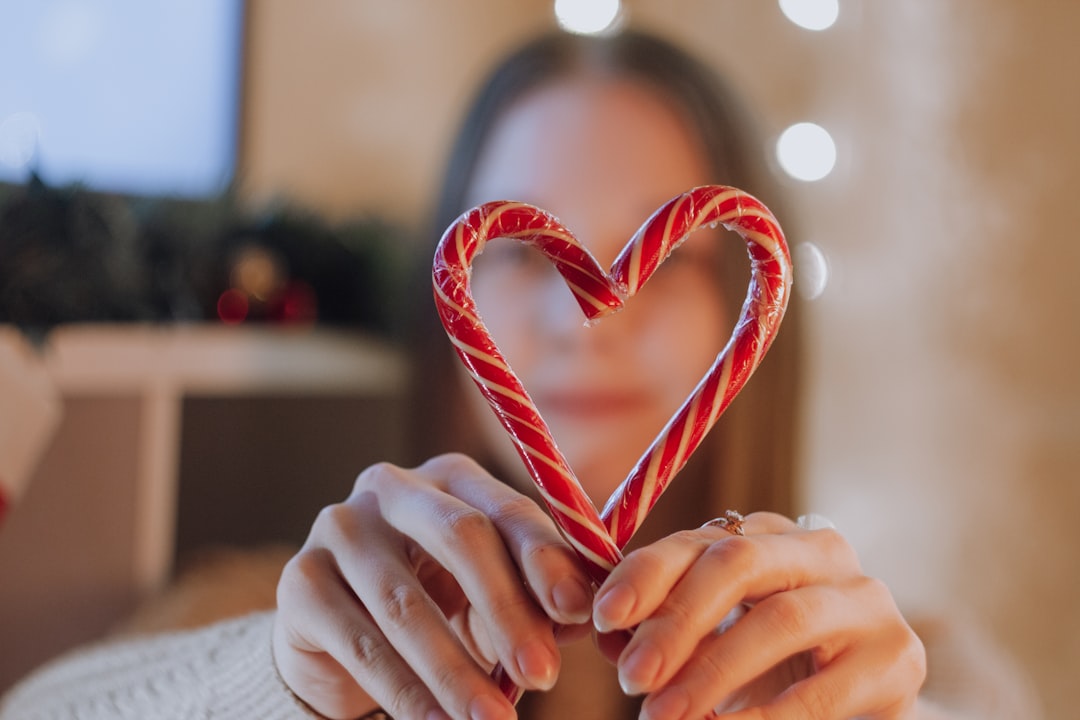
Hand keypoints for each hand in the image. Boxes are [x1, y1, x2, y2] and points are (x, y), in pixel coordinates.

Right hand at [271, 454, 593, 719]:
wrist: (338, 634)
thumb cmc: (436, 601)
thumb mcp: (489, 594)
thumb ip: (534, 595)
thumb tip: (580, 614)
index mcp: (451, 477)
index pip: (507, 509)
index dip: (546, 560)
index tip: (578, 614)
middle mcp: (392, 488)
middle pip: (460, 537)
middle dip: (507, 612)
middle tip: (543, 676)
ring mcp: (339, 527)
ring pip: (406, 603)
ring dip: (455, 670)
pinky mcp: (300, 579)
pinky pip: (359, 642)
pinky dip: (403, 692)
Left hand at [592, 512, 925, 719]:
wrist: (861, 709)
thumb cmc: (770, 668)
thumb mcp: (713, 641)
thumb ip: (664, 631)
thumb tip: (608, 634)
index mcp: (767, 534)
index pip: (697, 540)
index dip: (646, 575)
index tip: (602, 617)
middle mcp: (819, 549)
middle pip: (737, 564)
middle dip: (676, 621)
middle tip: (630, 678)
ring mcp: (865, 598)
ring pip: (779, 621)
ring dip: (711, 673)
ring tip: (662, 716)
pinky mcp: (897, 655)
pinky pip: (822, 689)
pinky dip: (766, 718)